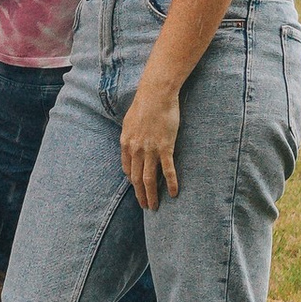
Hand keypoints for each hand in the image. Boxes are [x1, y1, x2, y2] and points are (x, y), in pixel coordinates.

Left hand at [119, 77, 181, 210]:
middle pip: (136, 178)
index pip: (127, 169)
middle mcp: (136, 150)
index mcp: (126, 143)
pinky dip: (170, 184)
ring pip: (148, 179)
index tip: (137, 187)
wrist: (156, 94)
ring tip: (154, 207)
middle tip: (145, 206)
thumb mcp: (129, 120)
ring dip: (151, 195)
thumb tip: (130, 142)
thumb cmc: (144, 103)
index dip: (132, 180)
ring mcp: (150, 150)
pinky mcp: (165, 147)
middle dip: (140, 194)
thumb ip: (129, 134)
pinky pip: (167, 170)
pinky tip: (174, 193)